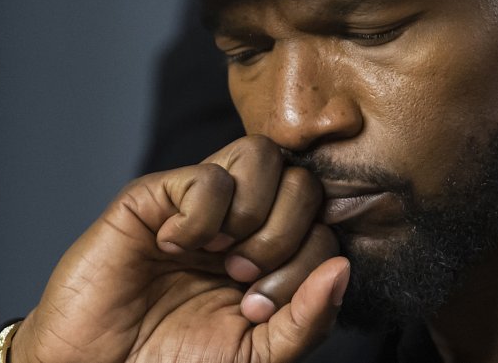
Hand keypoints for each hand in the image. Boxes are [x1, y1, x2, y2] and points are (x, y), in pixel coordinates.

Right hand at [11, 135, 348, 362]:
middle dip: (285, 237)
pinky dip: (202, 218)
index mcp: (269, 253)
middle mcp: (240, 220)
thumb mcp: (257, 355)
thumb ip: (307, 318)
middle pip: (301, 180)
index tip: (260, 307)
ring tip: (219, 257)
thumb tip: (342, 268)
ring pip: (262, 154)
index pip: (323, 220)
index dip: (307, 260)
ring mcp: (199, 204)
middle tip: (244, 280)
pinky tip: (174, 247)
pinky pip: (207, 176)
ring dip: (253, 215)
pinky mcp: (154, 195)